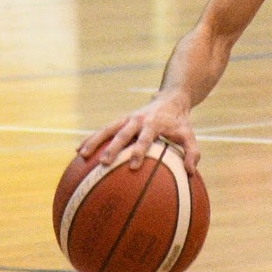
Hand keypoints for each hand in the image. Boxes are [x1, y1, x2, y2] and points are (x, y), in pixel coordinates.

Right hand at [78, 90, 199, 174]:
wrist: (170, 99)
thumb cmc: (180, 123)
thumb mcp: (190, 136)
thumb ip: (193, 153)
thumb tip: (191, 172)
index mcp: (154, 123)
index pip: (146, 138)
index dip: (139, 151)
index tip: (133, 166)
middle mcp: (137, 120)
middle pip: (123, 134)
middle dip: (113, 148)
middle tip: (104, 163)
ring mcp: (126, 119)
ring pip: (107, 129)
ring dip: (94, 141)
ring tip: (81, 154)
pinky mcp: (120, 121)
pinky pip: (103, 130)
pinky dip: (91, 139)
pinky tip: (79, 150)